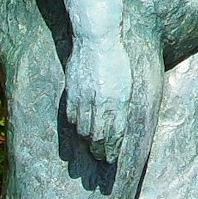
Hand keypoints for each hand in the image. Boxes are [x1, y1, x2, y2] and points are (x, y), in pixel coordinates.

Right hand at [58, 36, 138, 162]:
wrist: (96, 40)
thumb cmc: (117, 59)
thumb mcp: (126, 82)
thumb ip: (121, 103)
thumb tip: (118, 123)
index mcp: (119, 101)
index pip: (115, 134)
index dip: (113, 149)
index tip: (112, 158)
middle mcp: (102, 103)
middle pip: (99, 136)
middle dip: (101, 150)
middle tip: (101, 158)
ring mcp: (85, 99)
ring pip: (84, 129)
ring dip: (87, 141)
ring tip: (90, 148)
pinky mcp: (72, 93)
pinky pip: (71, 116)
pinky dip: (75, 125)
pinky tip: (78, 129)